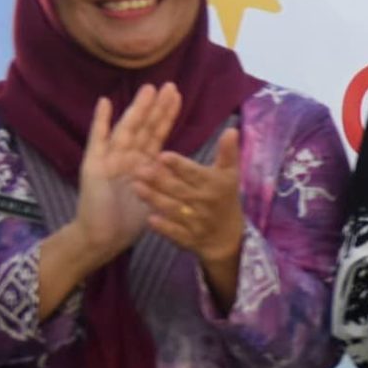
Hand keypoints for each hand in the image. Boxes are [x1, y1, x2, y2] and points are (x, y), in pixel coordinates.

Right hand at [75, 83, 178, 262]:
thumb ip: (167, 179)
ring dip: (137, 109)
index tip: (177, 95)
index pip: (157, 133)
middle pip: (144, 126)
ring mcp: (110, 158)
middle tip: (169, 84)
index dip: (167, 115)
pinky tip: (105, 102)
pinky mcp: (94, 165)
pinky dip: (100, 121)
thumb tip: (188, 169)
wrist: (103, 237)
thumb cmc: (130, 220)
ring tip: (148, 89)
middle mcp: (127, 156)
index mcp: (143, 162)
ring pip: (126, 128)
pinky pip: (98, 139)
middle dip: (156, 106)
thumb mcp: (158, 196)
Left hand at [139, 125, 245, 273]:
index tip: (162, 155)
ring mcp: (197, 222)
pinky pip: (176, 232)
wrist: (228, 237)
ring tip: (135, 187)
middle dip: (159, 180)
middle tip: (138, 169)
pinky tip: (150, 219)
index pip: (195, 173)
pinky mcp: (189, 238)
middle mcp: (206, 203)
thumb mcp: (230, 175)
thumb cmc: (225, 198)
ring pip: (173, 209)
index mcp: (217, 184)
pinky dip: (164, 227)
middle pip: (180, 189)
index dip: (179, 165)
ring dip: (155, 199)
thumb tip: (231, 129)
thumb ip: (228, 152)